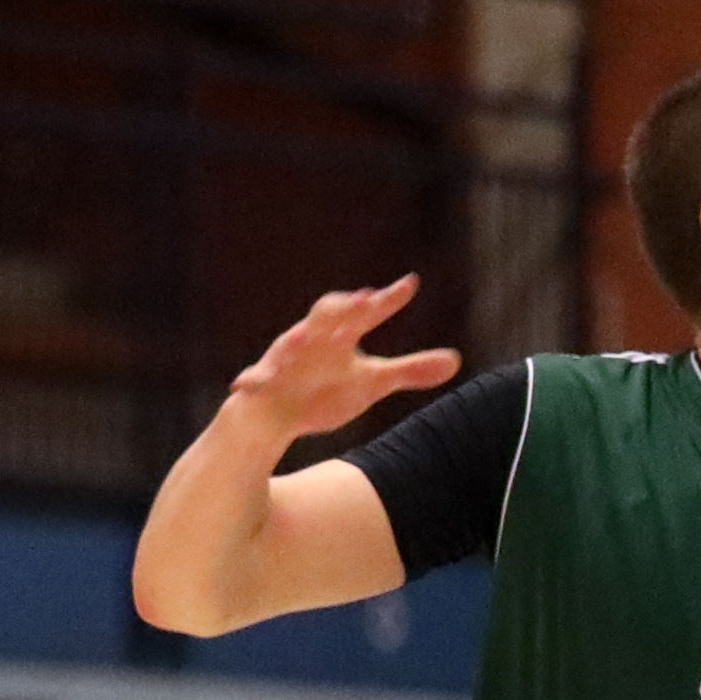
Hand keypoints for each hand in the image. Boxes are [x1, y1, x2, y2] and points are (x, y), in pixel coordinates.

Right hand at [223, 277, 459, 441]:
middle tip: (366, 300)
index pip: (367, 313)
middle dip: (344, 307)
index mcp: (339, 336)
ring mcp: (285, 361)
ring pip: (291, 344)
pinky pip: (253, 381)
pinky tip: (242, 384)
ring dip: (298, 340)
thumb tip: (457, 360)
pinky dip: (251, 381)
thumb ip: (409, 370)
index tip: (410, 284)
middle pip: (327, 315)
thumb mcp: (371, 383)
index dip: (388, 300)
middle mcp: (312, 340)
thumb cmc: (324, 390)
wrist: (275, 415)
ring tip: (306, 337)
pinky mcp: (261, 385)